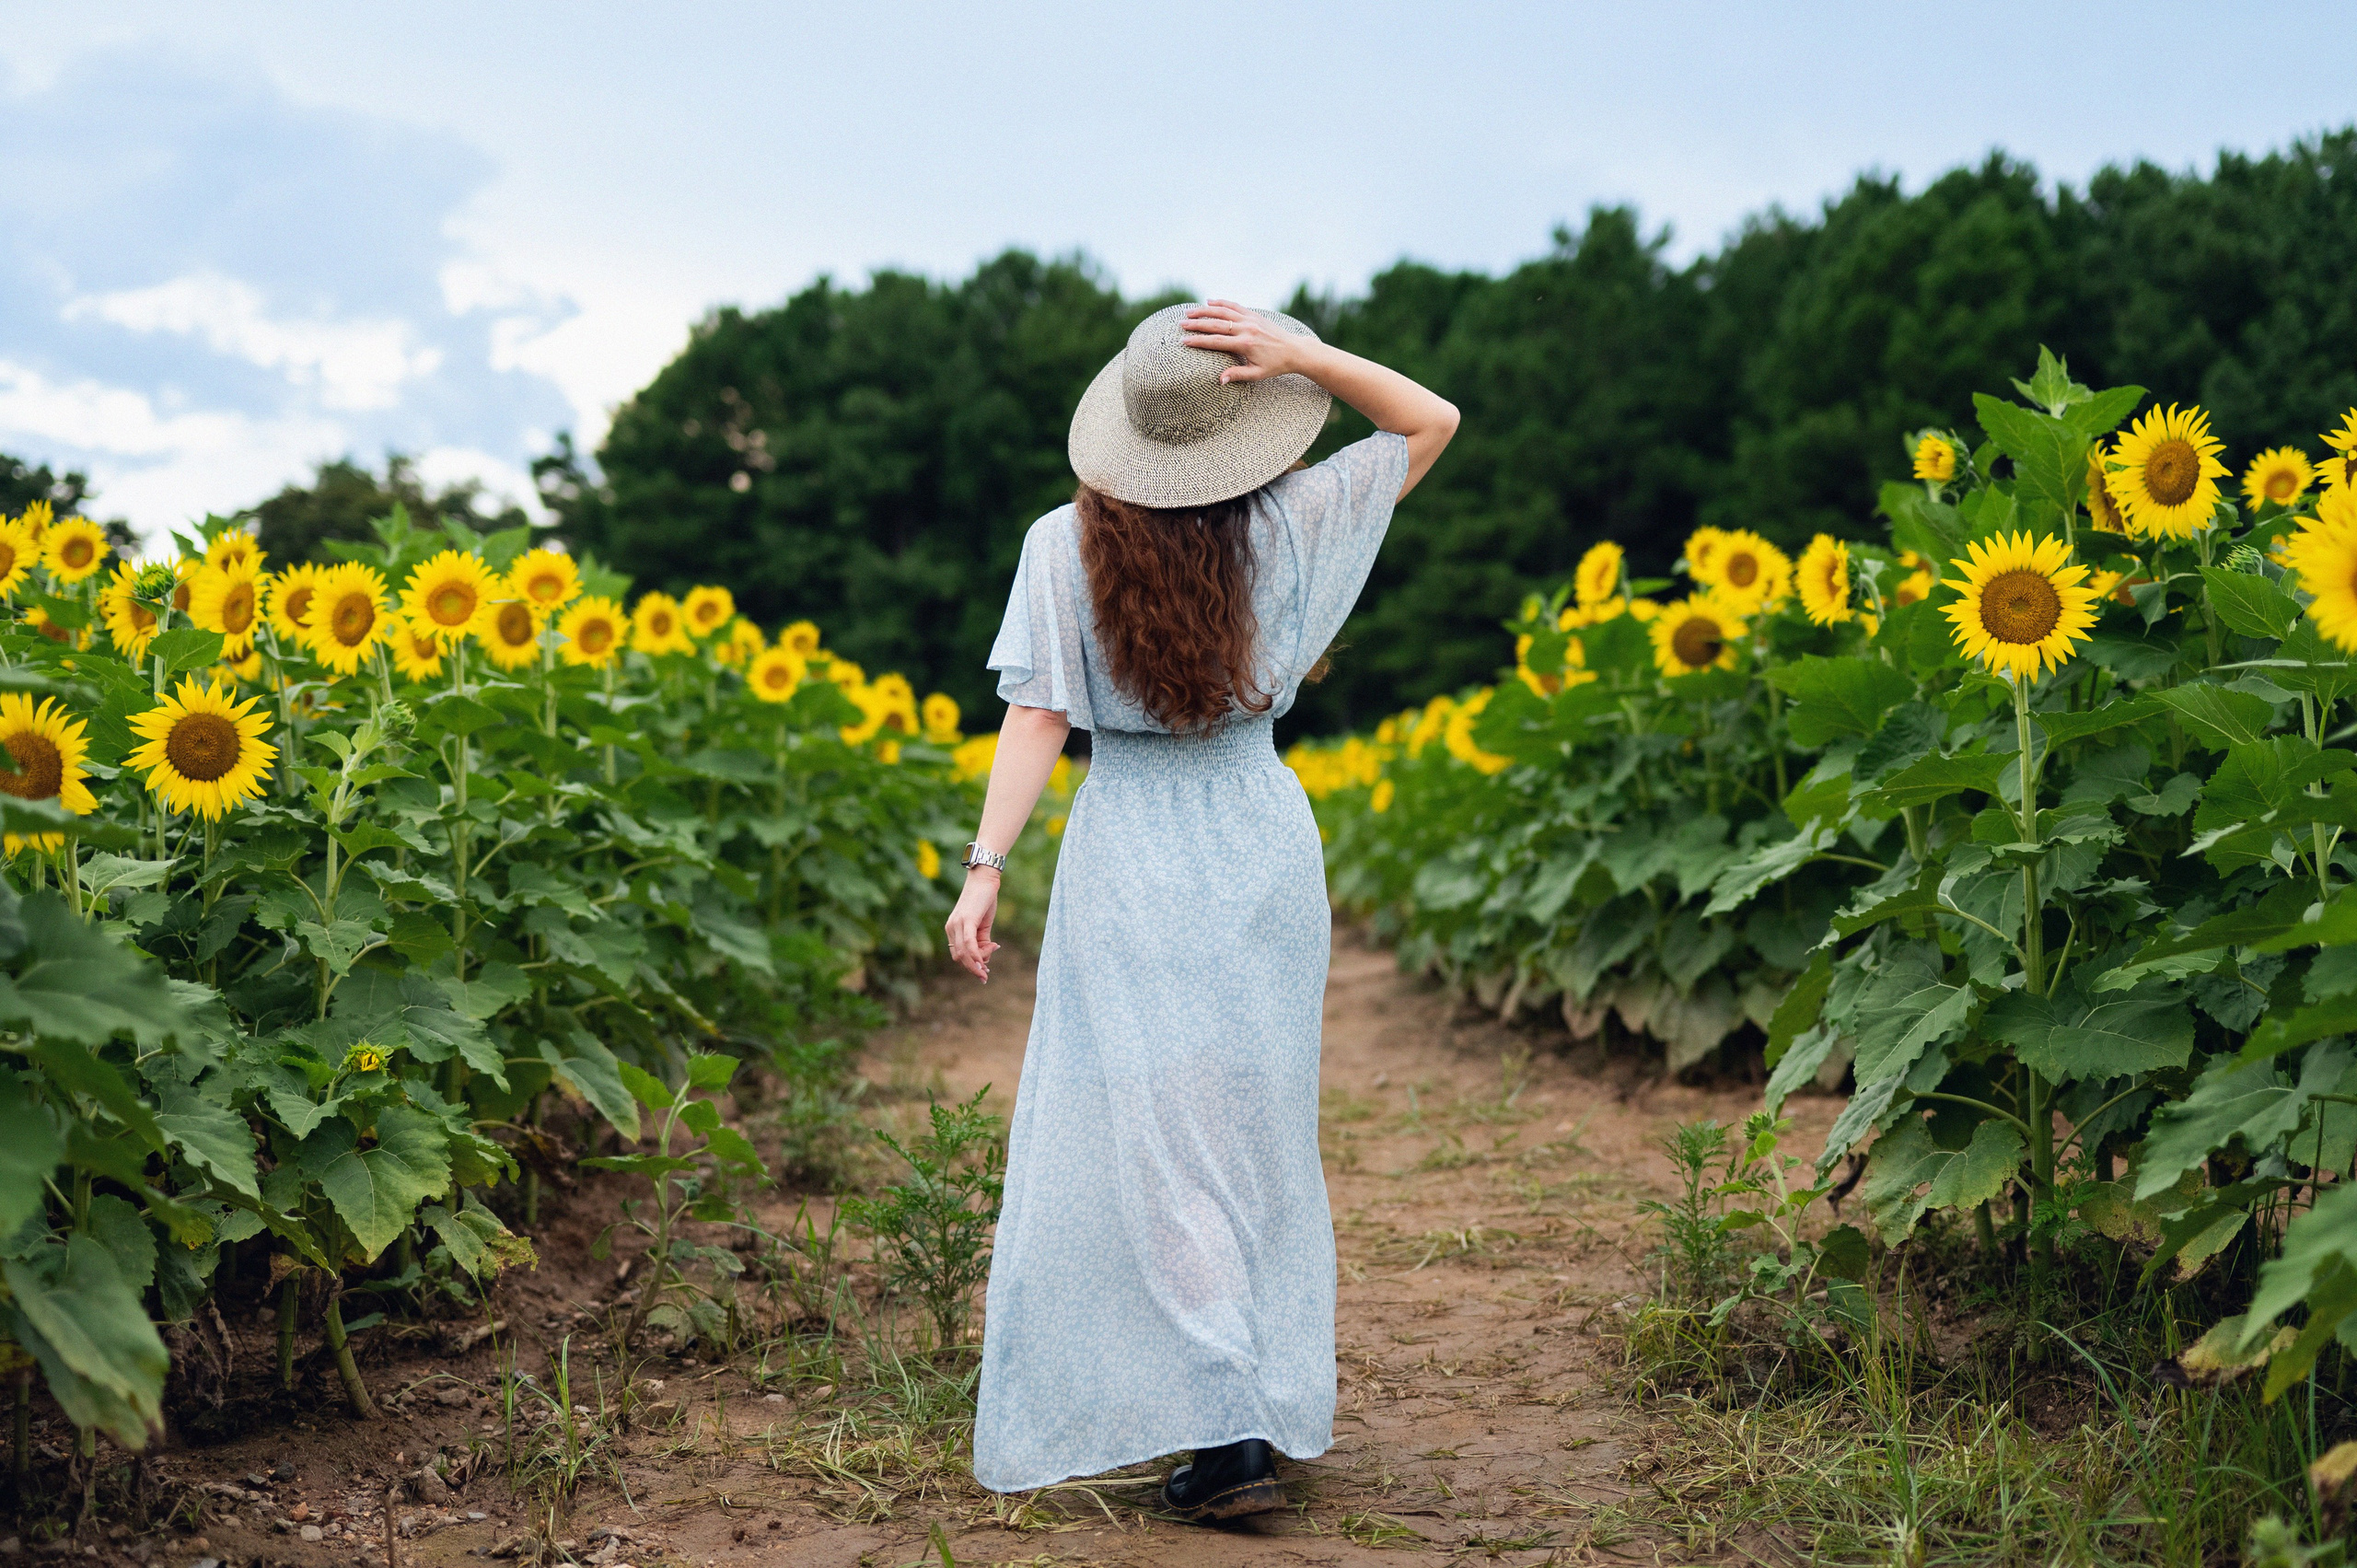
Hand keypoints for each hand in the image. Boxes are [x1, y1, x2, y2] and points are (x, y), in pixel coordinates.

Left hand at [944, 870, 1000, 980]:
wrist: (985, 879)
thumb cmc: (984, 900)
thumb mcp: (983, 925)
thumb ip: (982, 942)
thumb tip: (984, 959)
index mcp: (952, 929)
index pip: (958, 954)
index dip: (970, 965)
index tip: (984, 969)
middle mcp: (951, 927)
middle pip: (959, 957)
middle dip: (973, 968)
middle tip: (986, 973)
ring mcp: (957, 924)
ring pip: (963, 953)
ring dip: (976, 965)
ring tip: (987, 968)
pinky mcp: (966, 920)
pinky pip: (968, 944)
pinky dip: (975, 956)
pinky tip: (983, 963)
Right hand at [1180, 300, 1314, 384]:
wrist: (1295, 350)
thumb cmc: (1275, 366)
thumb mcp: (1257, 374)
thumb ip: (1237, 374)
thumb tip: (1219, 380)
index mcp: (1245, 344)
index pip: (1216, 341)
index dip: (1198, 341)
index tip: (1184, 341)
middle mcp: (1247, 329)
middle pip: (1216, 324)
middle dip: (1197, 324)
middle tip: (1181, 324)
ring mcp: (1250, 319)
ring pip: (1223, 312)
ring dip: (1205, 310)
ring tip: (1189, 312)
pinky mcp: (1254, 315)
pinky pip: (1235, 306)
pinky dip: (1221, 303)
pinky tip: (1209, 301)